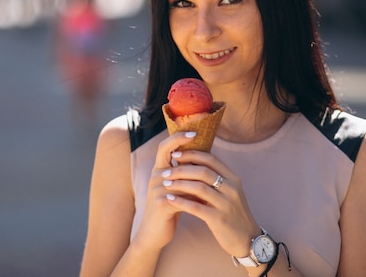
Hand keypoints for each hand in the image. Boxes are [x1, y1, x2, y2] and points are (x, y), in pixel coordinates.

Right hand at [130, 131, 199, 251]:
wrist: (154, 234)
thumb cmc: (170, 208)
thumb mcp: (178, 187)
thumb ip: (186, 173)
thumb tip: (205, 157)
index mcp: (160, 171)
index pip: (165, 147)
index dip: (177, 138)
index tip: (194, 132)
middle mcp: (156, 177)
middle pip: (169, 154)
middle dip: (185, 146)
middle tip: (200, 138)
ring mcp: (157, 190)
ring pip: (180, 175)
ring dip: (196, 173)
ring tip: (211, 169)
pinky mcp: (162, 204)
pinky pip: (181, 194)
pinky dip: (195, 193)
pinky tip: (207, 194)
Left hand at [161, 149, 260, 258]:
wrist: (247, 238)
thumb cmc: (232, 212)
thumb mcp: (228, 192)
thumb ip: (214, 178)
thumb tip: (192, 163)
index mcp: (233, 178)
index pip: (211, 159)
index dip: (192, 154)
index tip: (175, 153)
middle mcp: (231, 188)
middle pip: (203, 172)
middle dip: (181, 169)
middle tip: (165, 172)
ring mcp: (226, 204)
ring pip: (199, 188)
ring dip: (179, 184)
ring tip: (165, 184)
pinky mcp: (219, 219)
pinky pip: (197, 208)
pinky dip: (181, 202)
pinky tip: (170, 199)